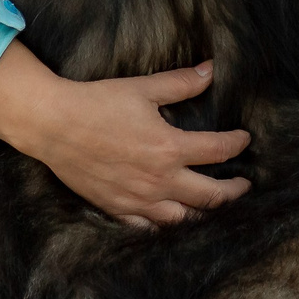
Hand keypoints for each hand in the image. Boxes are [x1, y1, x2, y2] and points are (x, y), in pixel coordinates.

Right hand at [0, 42, 250, 225]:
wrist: (53, 125)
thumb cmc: (97, 103)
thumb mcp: (143, 88)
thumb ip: (181, 83)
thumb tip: (211, 71)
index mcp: (169, 148)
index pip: (218, 151)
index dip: (237, 144)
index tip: (245, 139)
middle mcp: (159, 180)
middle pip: (210, 196)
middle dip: (233, 191)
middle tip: (243, 186)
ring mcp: (138, 199)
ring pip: (183, 218)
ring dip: (203, 212)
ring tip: (212, 205)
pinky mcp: (117, 208)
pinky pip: (149, 227)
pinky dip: (166, 225)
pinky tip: (172, 219)